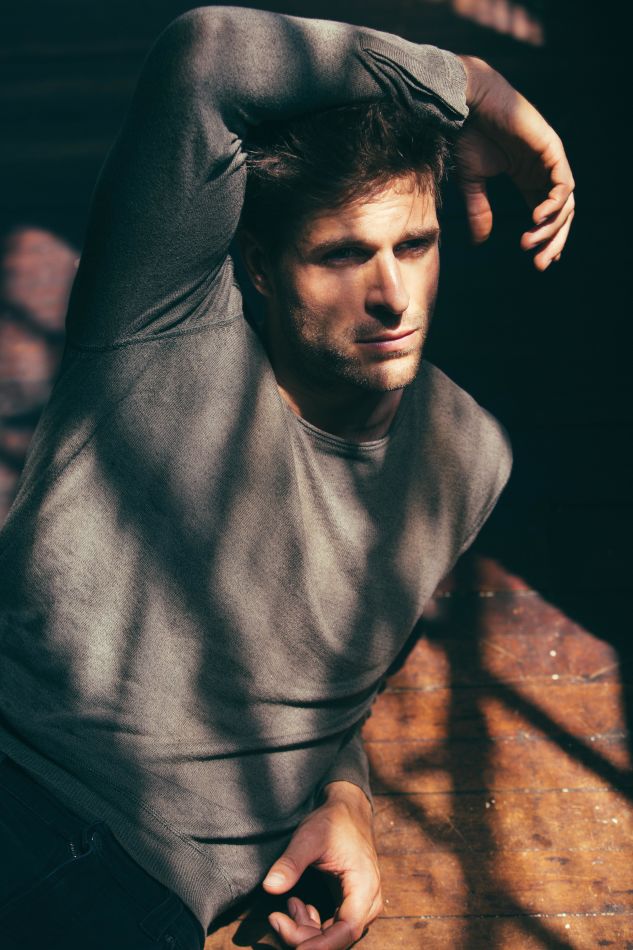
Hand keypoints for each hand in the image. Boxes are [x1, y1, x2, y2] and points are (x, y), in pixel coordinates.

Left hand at [262, 781, 381, 948]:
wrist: (349, 811)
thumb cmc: (333, 822)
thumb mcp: (309, 837)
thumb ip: (291, 863)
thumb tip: (269, 887)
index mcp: (364, 887)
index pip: (346, 930)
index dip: (319, 946)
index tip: (291, 943)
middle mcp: (368, 903)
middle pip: (336, 939)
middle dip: (303, 936)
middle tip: (275, 918)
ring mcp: (360, 907)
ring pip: (331, 937)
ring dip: (305, 929)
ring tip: (290, 903)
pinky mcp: (350, 907)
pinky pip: (330, 929)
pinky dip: (310, 924)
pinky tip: (297, 905)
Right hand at [456, 55, 574, 269]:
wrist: (465, 104)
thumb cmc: (467, 136)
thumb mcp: (473, 183)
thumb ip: (480, 211)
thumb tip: (480, 243)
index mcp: (527, 175)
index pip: (546, 212)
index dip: (547, 238)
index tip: (539, 262)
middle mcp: (542, 168)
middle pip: (560, 212)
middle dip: (553, 241)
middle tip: (540, 264)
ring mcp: (549, 157)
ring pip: (565, 202)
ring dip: (550, 228)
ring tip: (530, 243)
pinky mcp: (551, 147)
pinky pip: (563, 182)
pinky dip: (554, 203)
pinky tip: (538, 218)